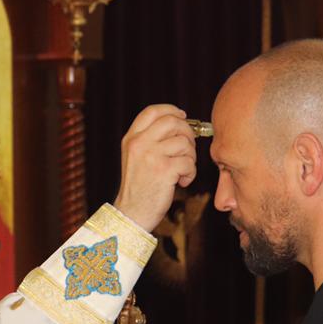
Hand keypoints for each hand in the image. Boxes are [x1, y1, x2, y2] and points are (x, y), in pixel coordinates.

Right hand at [112, 104, 196, 232]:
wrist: (132, 213)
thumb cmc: (139, 187)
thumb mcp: (136, 157)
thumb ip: (150, 139)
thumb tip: (180, 123)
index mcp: (131, 138)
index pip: (152, 111)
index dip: (171, 110)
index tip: (182, 117)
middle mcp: (139, 143)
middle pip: (173, 121)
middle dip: (187, 133)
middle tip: (188, 149)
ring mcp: (151, 155)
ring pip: (184, 142)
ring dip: (190, 157)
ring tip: (182, 170)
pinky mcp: (164, 170)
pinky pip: (189, 162)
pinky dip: (190, 173)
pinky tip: (181, 182)